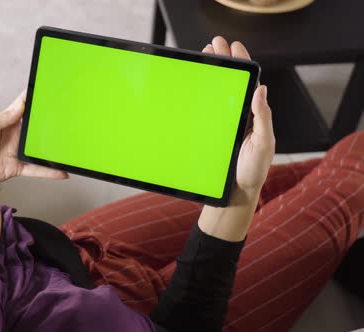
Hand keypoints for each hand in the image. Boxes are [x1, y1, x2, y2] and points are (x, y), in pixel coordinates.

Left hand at [0, 92, 68, 183]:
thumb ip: (2, 118)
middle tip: (65, 118)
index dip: (34, 97)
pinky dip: (49, 172)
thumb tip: (20, 106)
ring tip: (68, 146)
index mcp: (5, 121)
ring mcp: (17, 151)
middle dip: (50, 123)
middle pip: (36, 127)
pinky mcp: (17, 167)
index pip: (23, 106)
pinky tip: (62, 172)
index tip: (47, 90)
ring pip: (40, 149)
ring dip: (53, 149)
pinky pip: (36, 169)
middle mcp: (14, 135)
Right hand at [203, 37, 275, 193]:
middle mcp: (240, 116)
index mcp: (254, 115)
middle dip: (224, 61)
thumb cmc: (252, 170)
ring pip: (219, 93)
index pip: (249, 82)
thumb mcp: (263, 144)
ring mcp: (225, 124)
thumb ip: (263, 117)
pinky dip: (201, 95)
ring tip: (204, 56)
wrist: (235, 192)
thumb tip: (261, 90)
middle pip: (232, 83)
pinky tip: (195, 85)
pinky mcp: (212, 132)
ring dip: (213, 74)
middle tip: (213, 44)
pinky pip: (207, 109)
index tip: (233, 46)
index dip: (242, 63)